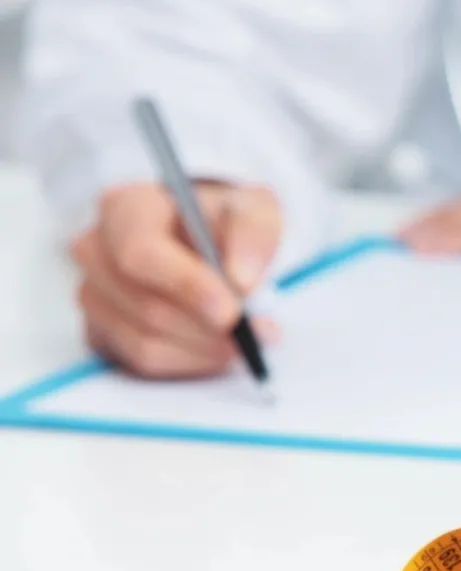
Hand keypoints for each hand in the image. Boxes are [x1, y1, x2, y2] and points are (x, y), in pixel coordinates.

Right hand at [71, 182, 281, 377]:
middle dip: (207, 327)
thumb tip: (241, 280)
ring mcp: (94, 294)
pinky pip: (143, 361)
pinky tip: (216, 346)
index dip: (186, 286)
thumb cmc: (227, 223)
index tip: (230, 310)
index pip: (141, 252)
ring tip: (242, 338)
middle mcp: (97, 250)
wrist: (215, 240)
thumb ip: (253, 235)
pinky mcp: (101, 332)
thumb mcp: (254, 211)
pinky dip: (190, 361)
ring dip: (204, 348)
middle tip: (256, 332)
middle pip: (146, 305)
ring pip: (145, 341)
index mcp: (127, 208)